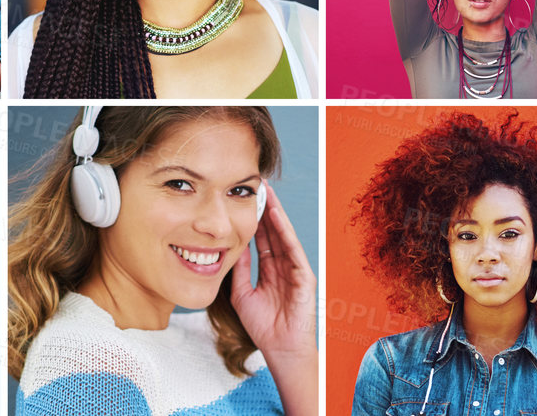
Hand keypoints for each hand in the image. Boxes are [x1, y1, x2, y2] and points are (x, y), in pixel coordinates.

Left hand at [230, 190, 315, 362]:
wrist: (280, 349)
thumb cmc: (263, 327)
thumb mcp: (243, 294)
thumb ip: (240, 270)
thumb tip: (233, 247)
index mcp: (270, 270)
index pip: (262, 240)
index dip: (254, 221)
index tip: (245, 202)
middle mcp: (284, 265)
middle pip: (273, 232)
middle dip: (265, 210)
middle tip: (257, 188)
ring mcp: (295, 268)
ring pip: (283, 235)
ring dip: (275, 214)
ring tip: (267, 193)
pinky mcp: (303, 274)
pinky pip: (292, 248)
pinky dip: (285, 231)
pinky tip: (276, 216)